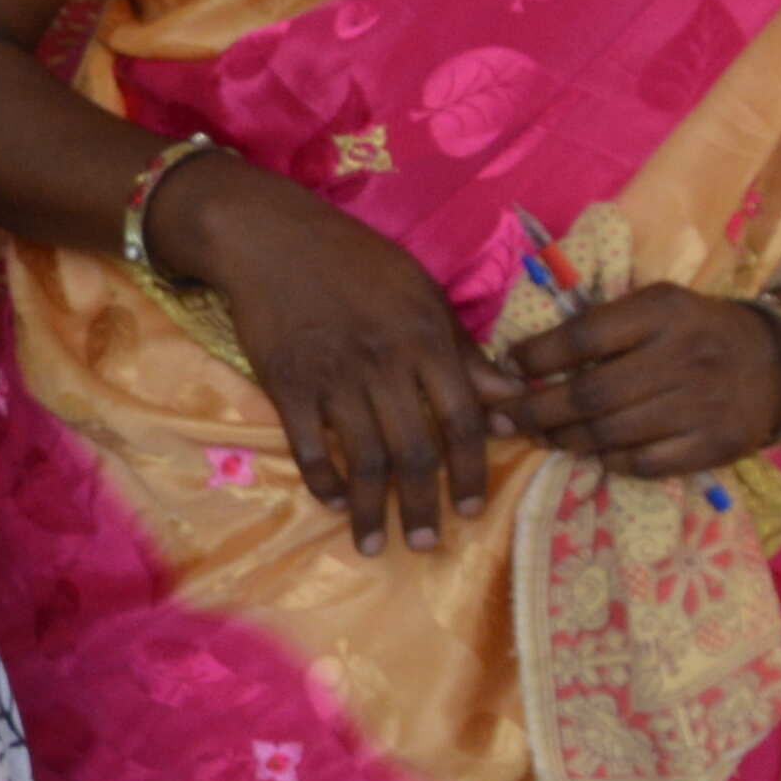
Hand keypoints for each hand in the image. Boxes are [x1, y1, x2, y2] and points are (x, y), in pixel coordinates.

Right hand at [171, 159, 498, 550]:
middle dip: (422, 505)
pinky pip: (309, 446)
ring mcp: (332, 375)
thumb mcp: (421, 292)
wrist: (269, 235)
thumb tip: (511, 400)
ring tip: (373, 545)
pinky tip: (333, 503)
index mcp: (424, 338)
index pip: (461, 417)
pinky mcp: (286, 383)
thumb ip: (463, 350)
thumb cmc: (355, 261)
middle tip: (427, 545)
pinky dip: (323, 480)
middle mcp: (384, 362)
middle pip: (414, 449)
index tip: (471, 510)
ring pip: (363, 457)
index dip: (469, 470)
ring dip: (371, 509)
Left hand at [498, 285, 780, 481]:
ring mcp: (701, 405)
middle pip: (589, 394)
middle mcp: (683, 357)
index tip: (508, 367)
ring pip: (610, 433)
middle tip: (504, 418)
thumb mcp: (657, 306)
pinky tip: (595, 453)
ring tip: (540, 436)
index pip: (584, 336)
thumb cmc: (697, 331)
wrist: (778, 363)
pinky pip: (643, 463)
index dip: (536, 356)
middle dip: (535, 410)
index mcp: (663, 313)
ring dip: (564, 439)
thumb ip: (603, 326)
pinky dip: (610, 461)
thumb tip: (523, 359)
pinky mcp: (713, 445)